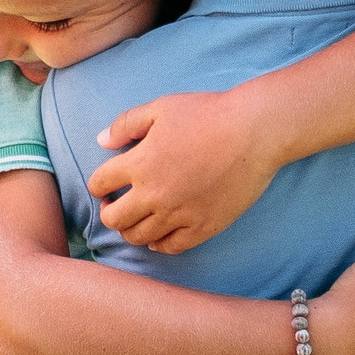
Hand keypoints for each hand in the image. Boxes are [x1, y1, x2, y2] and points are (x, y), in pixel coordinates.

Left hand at [87, 89, 280, 253]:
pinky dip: (159, 243)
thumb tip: (101, 141)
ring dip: (131, 230)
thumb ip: (126, 124)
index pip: (99, 185)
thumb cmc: (208, 113)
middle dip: (110, 213)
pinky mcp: (203, 227)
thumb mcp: (161, 108)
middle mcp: (154, 194)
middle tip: (117, 205)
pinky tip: (159, 234)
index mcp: (139, 163)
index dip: (99, 185)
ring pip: (139, 237)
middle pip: (114, 220)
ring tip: (138, 219)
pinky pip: (171, 247)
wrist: (254, 132)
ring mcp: (179, 214)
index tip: (107, 185)